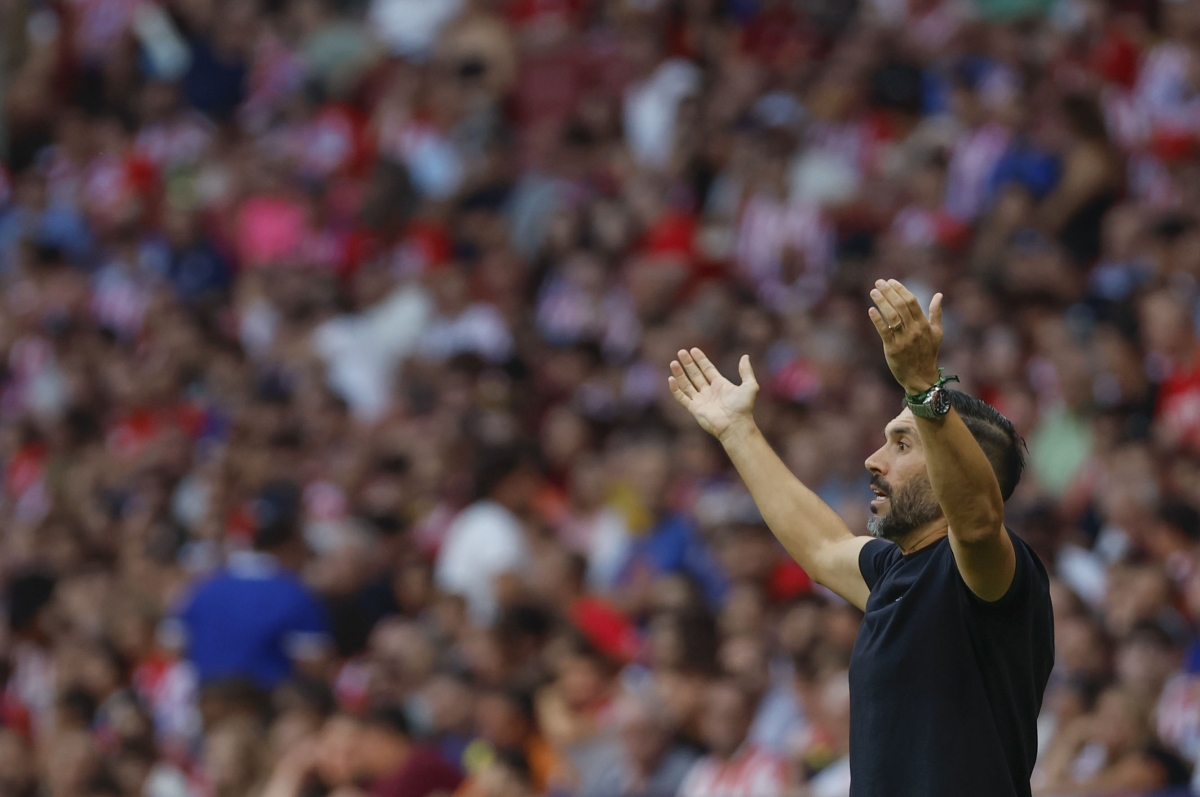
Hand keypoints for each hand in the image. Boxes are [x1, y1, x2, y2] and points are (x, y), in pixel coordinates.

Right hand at [668, 348, 758, 440]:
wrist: (735, 425)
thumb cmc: (744, 407)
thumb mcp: (750, 386)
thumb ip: (746, 371)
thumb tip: (745, 356)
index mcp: (720, 385)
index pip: (707, 369)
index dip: (700, 359)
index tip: (693, 350)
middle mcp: (709, 391)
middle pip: (695, 374)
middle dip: (688, 363)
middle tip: (681, 352)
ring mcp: (701, 400)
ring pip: (687, 384)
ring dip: (680, 373)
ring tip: (673, 362)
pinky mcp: (694, 409)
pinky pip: (682, 397)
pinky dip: (675, 389)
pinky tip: (671, 379)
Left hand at [867, 279, 943, 394]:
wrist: (921, 377)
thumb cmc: (928, 353)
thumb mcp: (937, 333)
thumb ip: (936, 313)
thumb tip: (939, 295)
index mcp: (924, 325)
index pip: (911, 302)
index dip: (900, 290)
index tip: (891, 281)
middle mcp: (914, 330)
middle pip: (900, 306)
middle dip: (889, 292)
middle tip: (879, 282)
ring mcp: (903, 340)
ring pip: (892, 316)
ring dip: (882, 302)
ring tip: (873, 292)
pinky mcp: (893, 349)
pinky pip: (884, 332)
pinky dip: (877, 320)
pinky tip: (871, 310)